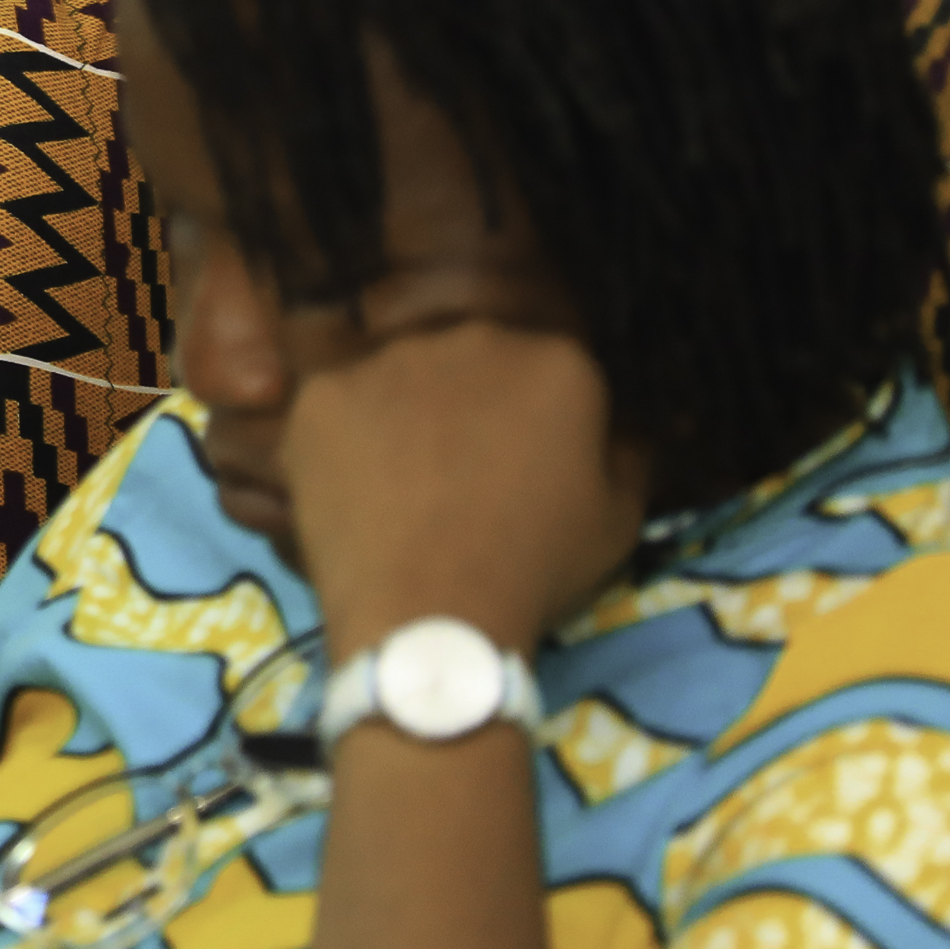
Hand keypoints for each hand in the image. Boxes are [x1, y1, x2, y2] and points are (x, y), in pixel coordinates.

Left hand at [281, 318, 647, 649]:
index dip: (530, 418)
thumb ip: (625, 453)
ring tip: (397, 486)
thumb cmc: (535, 569)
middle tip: (451, 473)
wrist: (431, 611)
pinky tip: (350, 488)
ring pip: (396, 375)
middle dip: (463, 404)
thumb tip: (620, 428)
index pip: (547, 367)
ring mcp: (391, 358)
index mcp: (558, 360)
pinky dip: (339, 439)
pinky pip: (334, 404)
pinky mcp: (324, 391)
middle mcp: (475, 337)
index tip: (515, 463)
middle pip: (469, 358)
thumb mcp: (619, 519)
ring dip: (399, 415)